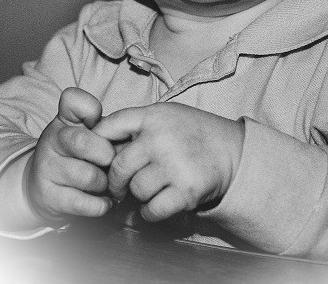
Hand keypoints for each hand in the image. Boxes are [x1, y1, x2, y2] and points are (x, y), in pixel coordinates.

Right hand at [25, 88, 115, 224]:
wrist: (40, 187)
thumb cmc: (75, 155)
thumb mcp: (84, 132)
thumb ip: (102, 123)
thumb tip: (123, 129)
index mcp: (63, 121)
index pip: (72, 100)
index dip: (90, 109)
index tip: (99, 123)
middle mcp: (51, 141)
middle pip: (82, 142)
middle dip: (107, 154)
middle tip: (114, 162)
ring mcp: (48, 169)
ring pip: (87, 176)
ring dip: (105, 183)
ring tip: (109, 184)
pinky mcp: (49, 197)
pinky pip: (82, 203)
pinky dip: (100, 205)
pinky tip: (104, 201)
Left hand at [93, 103, 243, 221]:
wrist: (232, 150)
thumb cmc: (192, 133)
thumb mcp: (165, 116)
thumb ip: (136, 124)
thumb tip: (96, 140)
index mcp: (153, 115)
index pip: (109, 126)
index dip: (96, 144)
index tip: (98, 159)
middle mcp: (160, 138)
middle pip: (118, 166)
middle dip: (114, 181)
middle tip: (117, 187)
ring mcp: (174, 164)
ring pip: (135, 189)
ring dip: (137, 195)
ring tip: (148, 189)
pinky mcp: (186, 190)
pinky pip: (152, 210)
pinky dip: (149, 212)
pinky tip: (155, 204)